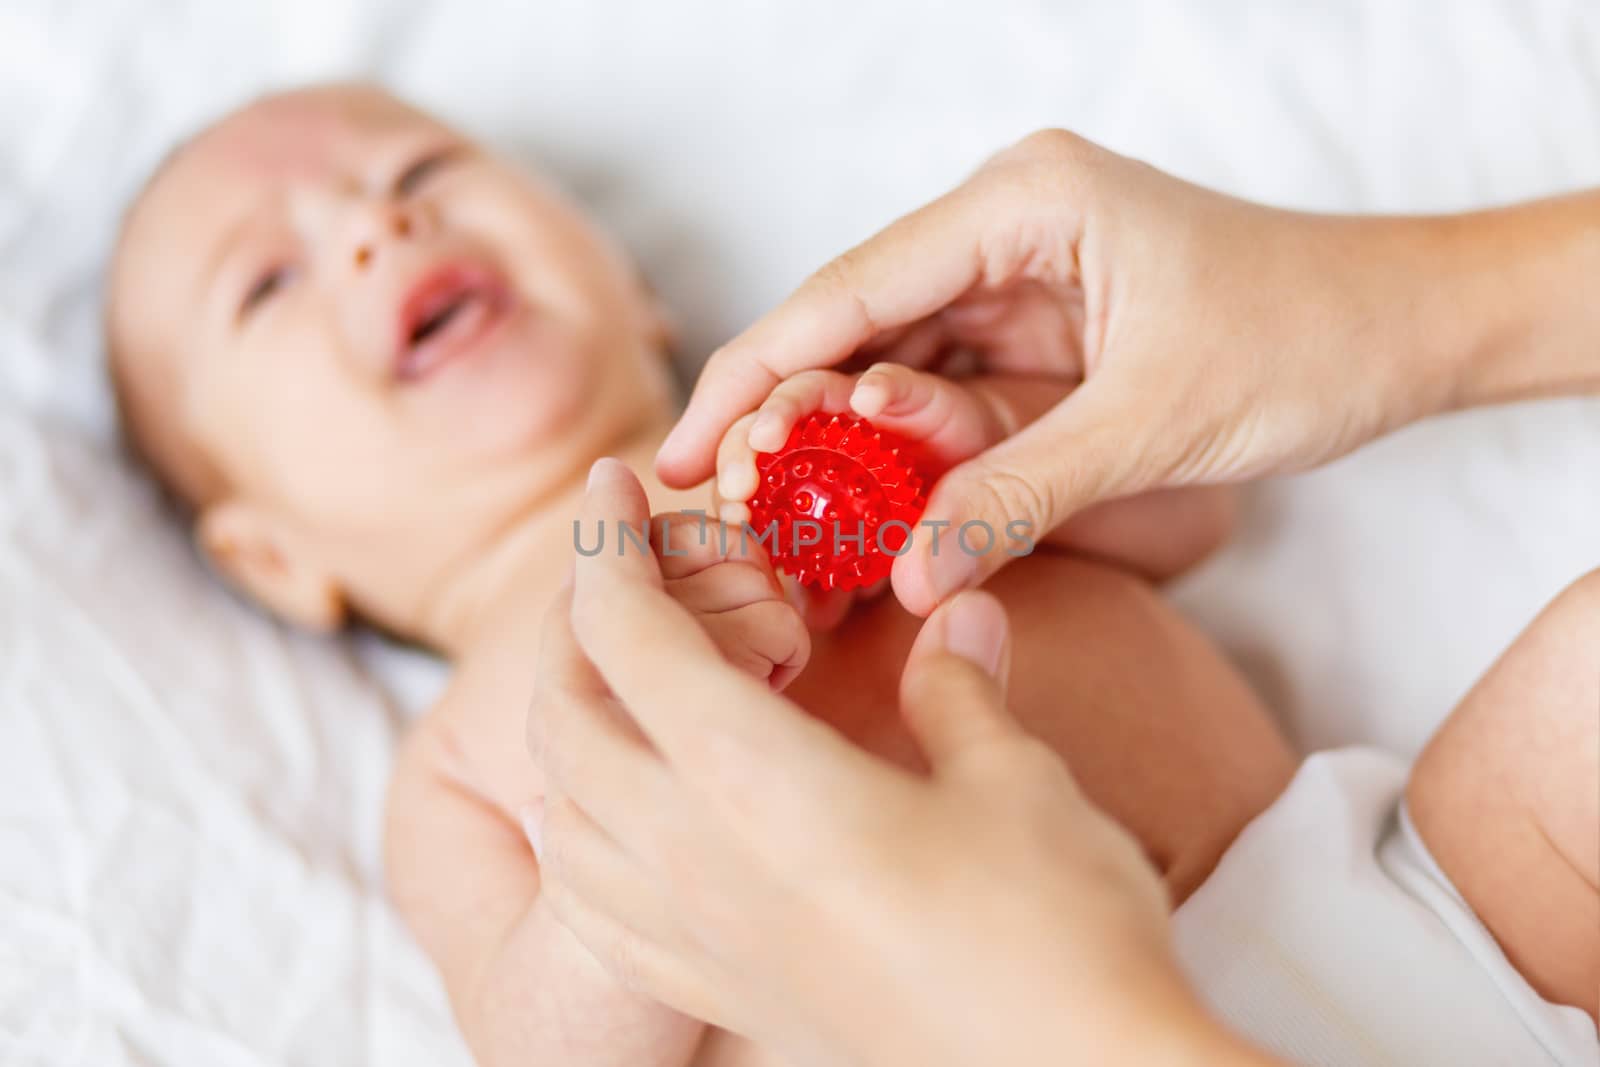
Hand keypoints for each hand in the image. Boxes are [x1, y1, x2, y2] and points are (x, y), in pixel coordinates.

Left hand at [527, 458, 1269, 1066]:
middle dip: (575, 625)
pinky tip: (622, 818)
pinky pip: (598, 909)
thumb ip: (958, 686)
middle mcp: (697, 861)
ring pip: (566, 816)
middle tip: (623, 569)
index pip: (626, 637)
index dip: (602, 544)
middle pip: (568, 721)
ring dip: (570, 729)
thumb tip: (958, 614)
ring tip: (620, 681)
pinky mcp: (728, 996)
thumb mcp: (1014, 780)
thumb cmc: (1056, 933)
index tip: (609, 481)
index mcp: (755, 781)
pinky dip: (583, 835)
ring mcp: (702, 940)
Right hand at [659, 128, 1561, 612]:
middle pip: (852, 334)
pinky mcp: (1036, 347)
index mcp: (1020, 204)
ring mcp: (1016, 291)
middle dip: (789, 425)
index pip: (848, 290)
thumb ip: (1020, 496)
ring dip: (844, 458)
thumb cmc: (1303, 338)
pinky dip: (908, 470)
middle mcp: (1000, 236)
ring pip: (890, 378)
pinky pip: (946, 411)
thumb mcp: (1155, 425)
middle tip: (725, 513)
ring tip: (779, 534)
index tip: (684, 452)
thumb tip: (907, 580)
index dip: (756, 375)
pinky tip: (865, 524)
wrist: (1402, 332)